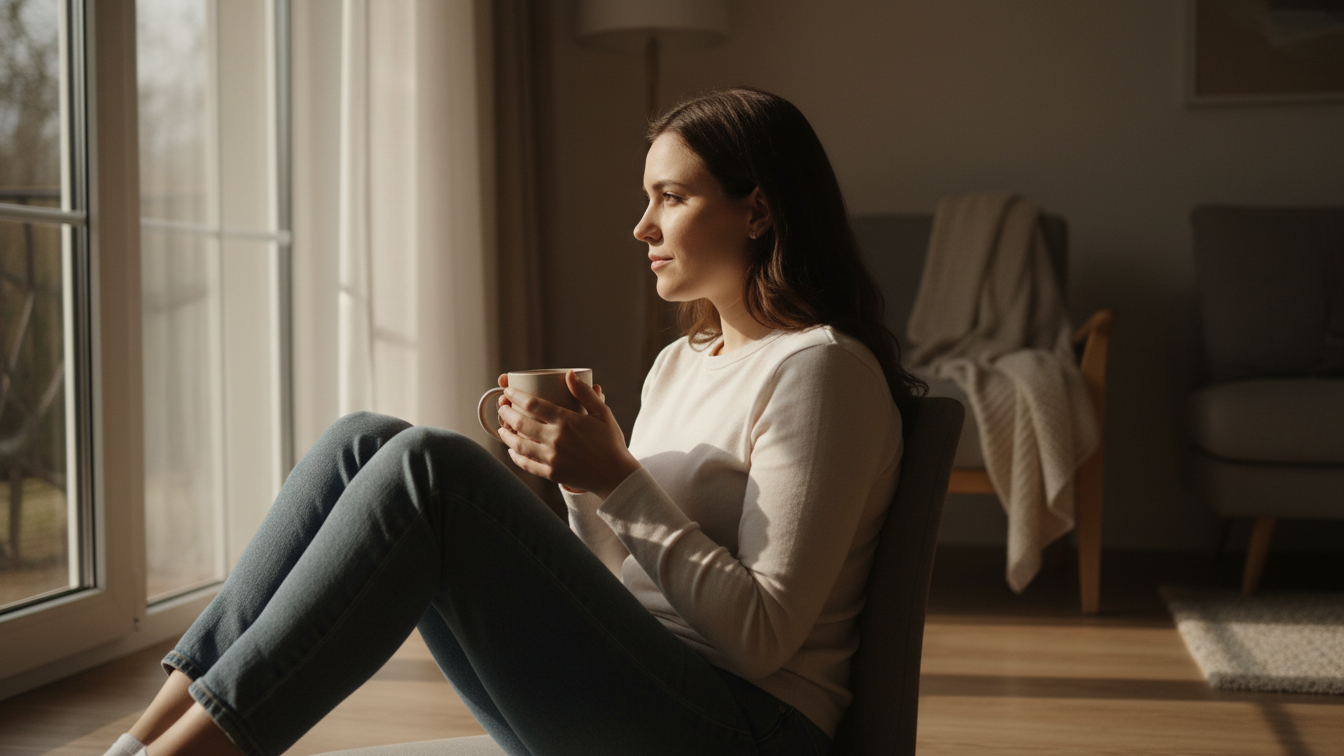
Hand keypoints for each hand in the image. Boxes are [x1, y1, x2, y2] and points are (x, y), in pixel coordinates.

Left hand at [496, 372, 635, 498]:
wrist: (616, 475)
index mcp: (567, 421)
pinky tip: (512, 450)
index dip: (516, 395)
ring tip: (501, 429)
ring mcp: (552, 458)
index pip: (532, 404)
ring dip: (506, 435)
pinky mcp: (551, 474)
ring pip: (519, 445)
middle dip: (506, 413)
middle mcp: (556, 439)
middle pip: (521, 423)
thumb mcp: (603, 413)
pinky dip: (515, 456)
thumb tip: (569, 373)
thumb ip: (585, 393)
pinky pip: (526, 464)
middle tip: (502, 408)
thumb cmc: (610, 442)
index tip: (508, 390)